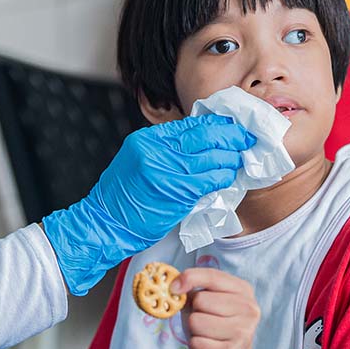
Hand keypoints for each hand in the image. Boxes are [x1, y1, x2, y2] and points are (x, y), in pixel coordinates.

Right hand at [42, 114, 254, 294]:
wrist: (104, 224)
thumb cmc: (122, 199)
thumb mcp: (138, 162)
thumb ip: (165, 151)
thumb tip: (200, 144)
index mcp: (147, 140)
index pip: (190, 125)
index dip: (216, 124)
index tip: (232, 128)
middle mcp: (155, 150)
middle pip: (203, 135)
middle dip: (229, 136)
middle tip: (245, 139)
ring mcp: (165, 171)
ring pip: (210, 157)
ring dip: (230, 158)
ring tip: (240, 159)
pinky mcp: (174, 193)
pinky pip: (208, 180)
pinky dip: (222, 177)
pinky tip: (229, 177)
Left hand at [172, 267, 260, 348]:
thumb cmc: (214, 328)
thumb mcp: (206, 304)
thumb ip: (192, 290)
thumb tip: (172, 288)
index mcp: (243, 290)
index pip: (212, 276)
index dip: (189, 278)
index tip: (174, 287)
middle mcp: (249, 309)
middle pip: (200, 301)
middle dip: (194, 312)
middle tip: (204, 324)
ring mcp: (243, 332)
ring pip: (196, 322)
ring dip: (194, 332)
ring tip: (207, 337)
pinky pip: (196, 344)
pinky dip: (195, 348)